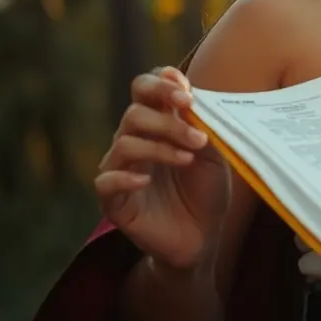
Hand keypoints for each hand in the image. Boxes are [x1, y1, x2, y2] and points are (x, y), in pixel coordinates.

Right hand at [95, 67, 230, 271]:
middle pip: (135, 113)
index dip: (160, 84)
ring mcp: (122, 169)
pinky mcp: (114, 200)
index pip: (145, 89)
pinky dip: (124, 177)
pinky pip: (105, 181)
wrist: (203, 236)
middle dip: (168, 120)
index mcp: (158, 123)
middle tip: (198, 137)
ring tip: (189, 159)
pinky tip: (147, 180)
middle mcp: (135, 140)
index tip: (186, 94)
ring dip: (159, 147)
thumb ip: (203, 125)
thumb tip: (192, 98)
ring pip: (124, 143)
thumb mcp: (215, 154)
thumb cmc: (207, 190)